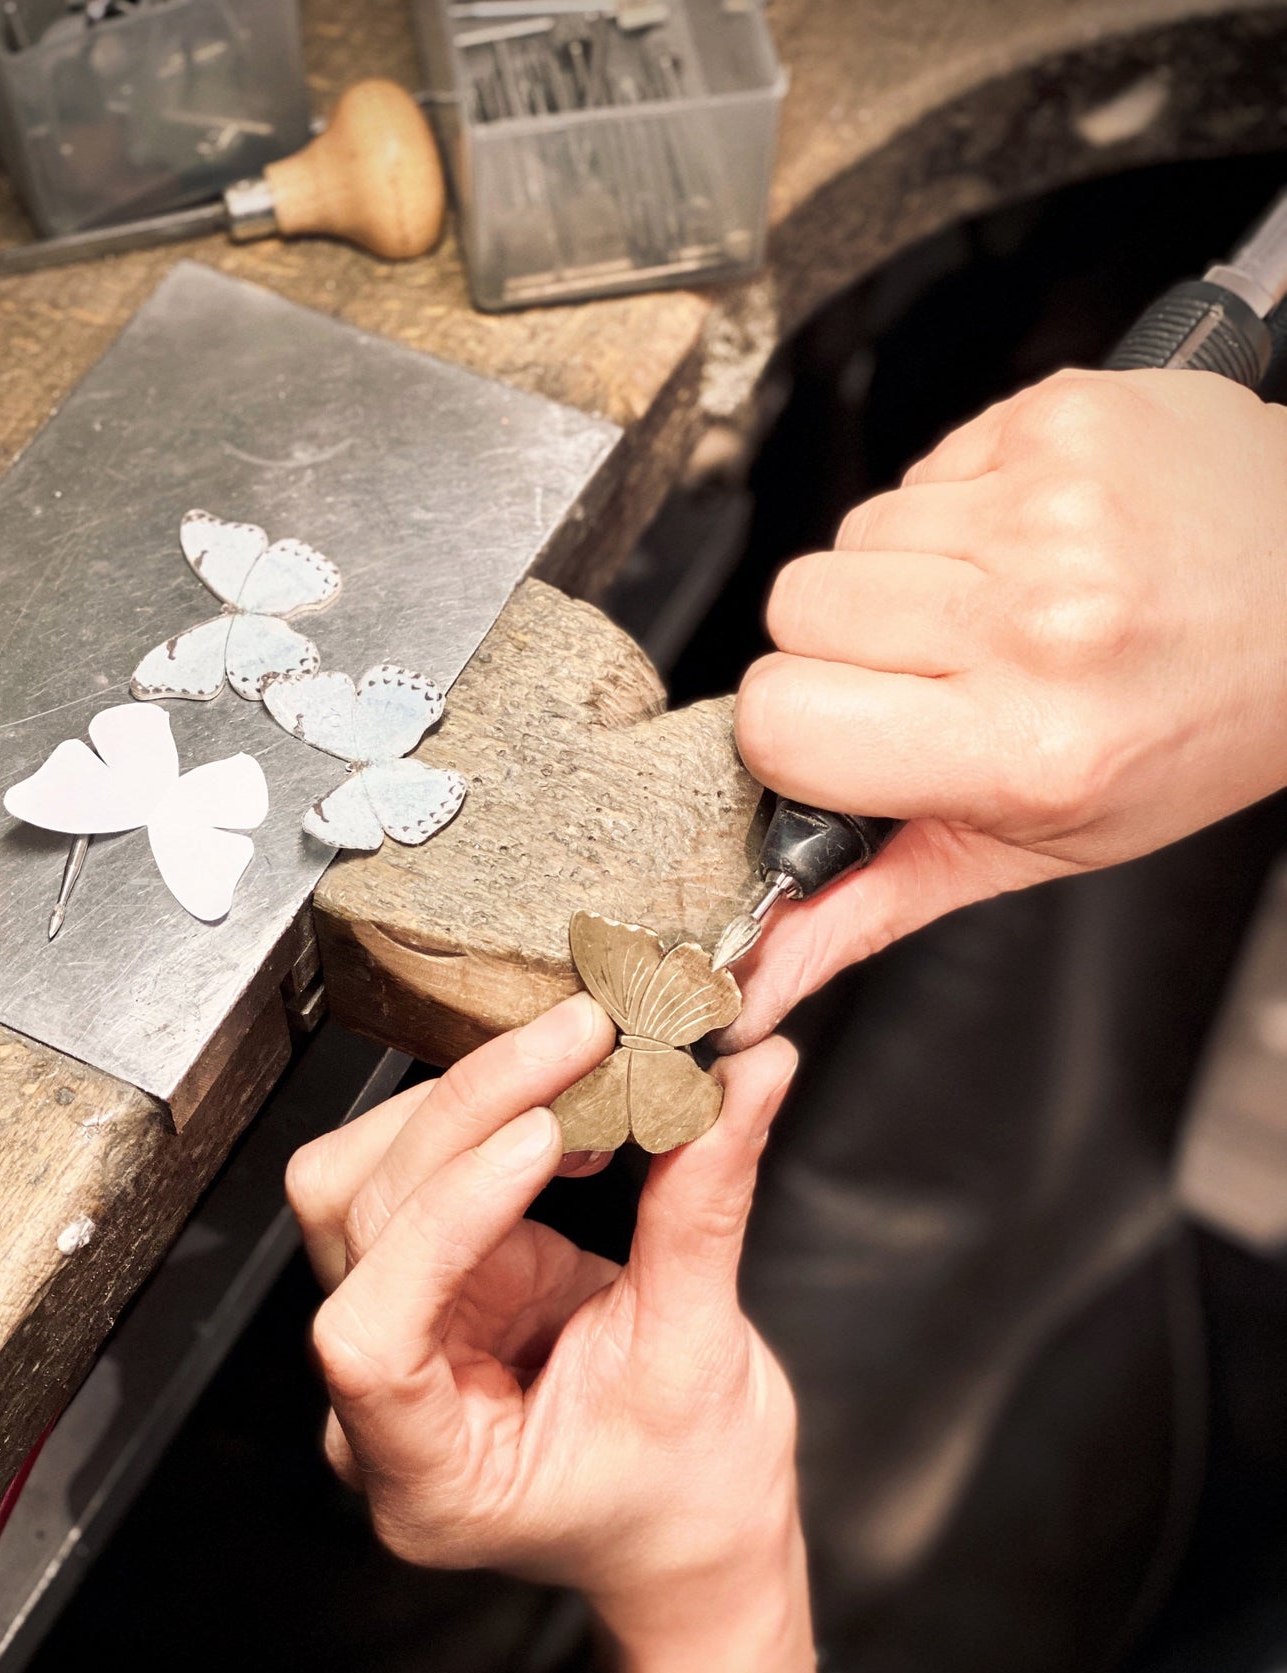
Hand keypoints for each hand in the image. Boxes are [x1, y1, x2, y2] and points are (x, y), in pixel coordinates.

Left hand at [287, 995, 825, 1672]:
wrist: (681, 1526)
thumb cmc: (685, 1494)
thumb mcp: (701, 1359)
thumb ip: (701, 1214)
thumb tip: (744, 1079)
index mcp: (430, 1479)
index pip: (370, 1339)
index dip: (442, 1221)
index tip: (543, 1137)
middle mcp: (375, 1412)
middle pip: (361, 1227)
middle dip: (470, 1115)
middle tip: (581, 1037)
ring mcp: (388, 1336)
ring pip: (359, 1183)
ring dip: (460, 1103)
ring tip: (574, 1059)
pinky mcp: (419, 1277)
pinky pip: (408, 1173)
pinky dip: (478, 1118)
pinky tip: (559, 1100)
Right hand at [725, 368, 1286, 1047]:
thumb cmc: (1197, 727)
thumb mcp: (1045, 847)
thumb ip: (880, 901)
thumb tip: (759, 968)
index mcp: (1029, 749)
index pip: (781, 720)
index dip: (795, 731)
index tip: (849, 735)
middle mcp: (1041, 622)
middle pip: (796, 611)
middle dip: (843, 646)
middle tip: (942, 669)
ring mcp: (1050, 509)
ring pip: (848, 535)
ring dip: (903, 574)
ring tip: (1002, 603)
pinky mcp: (1056, 419)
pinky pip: (918, 467)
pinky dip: (955, 506)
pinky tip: (1030, 542)